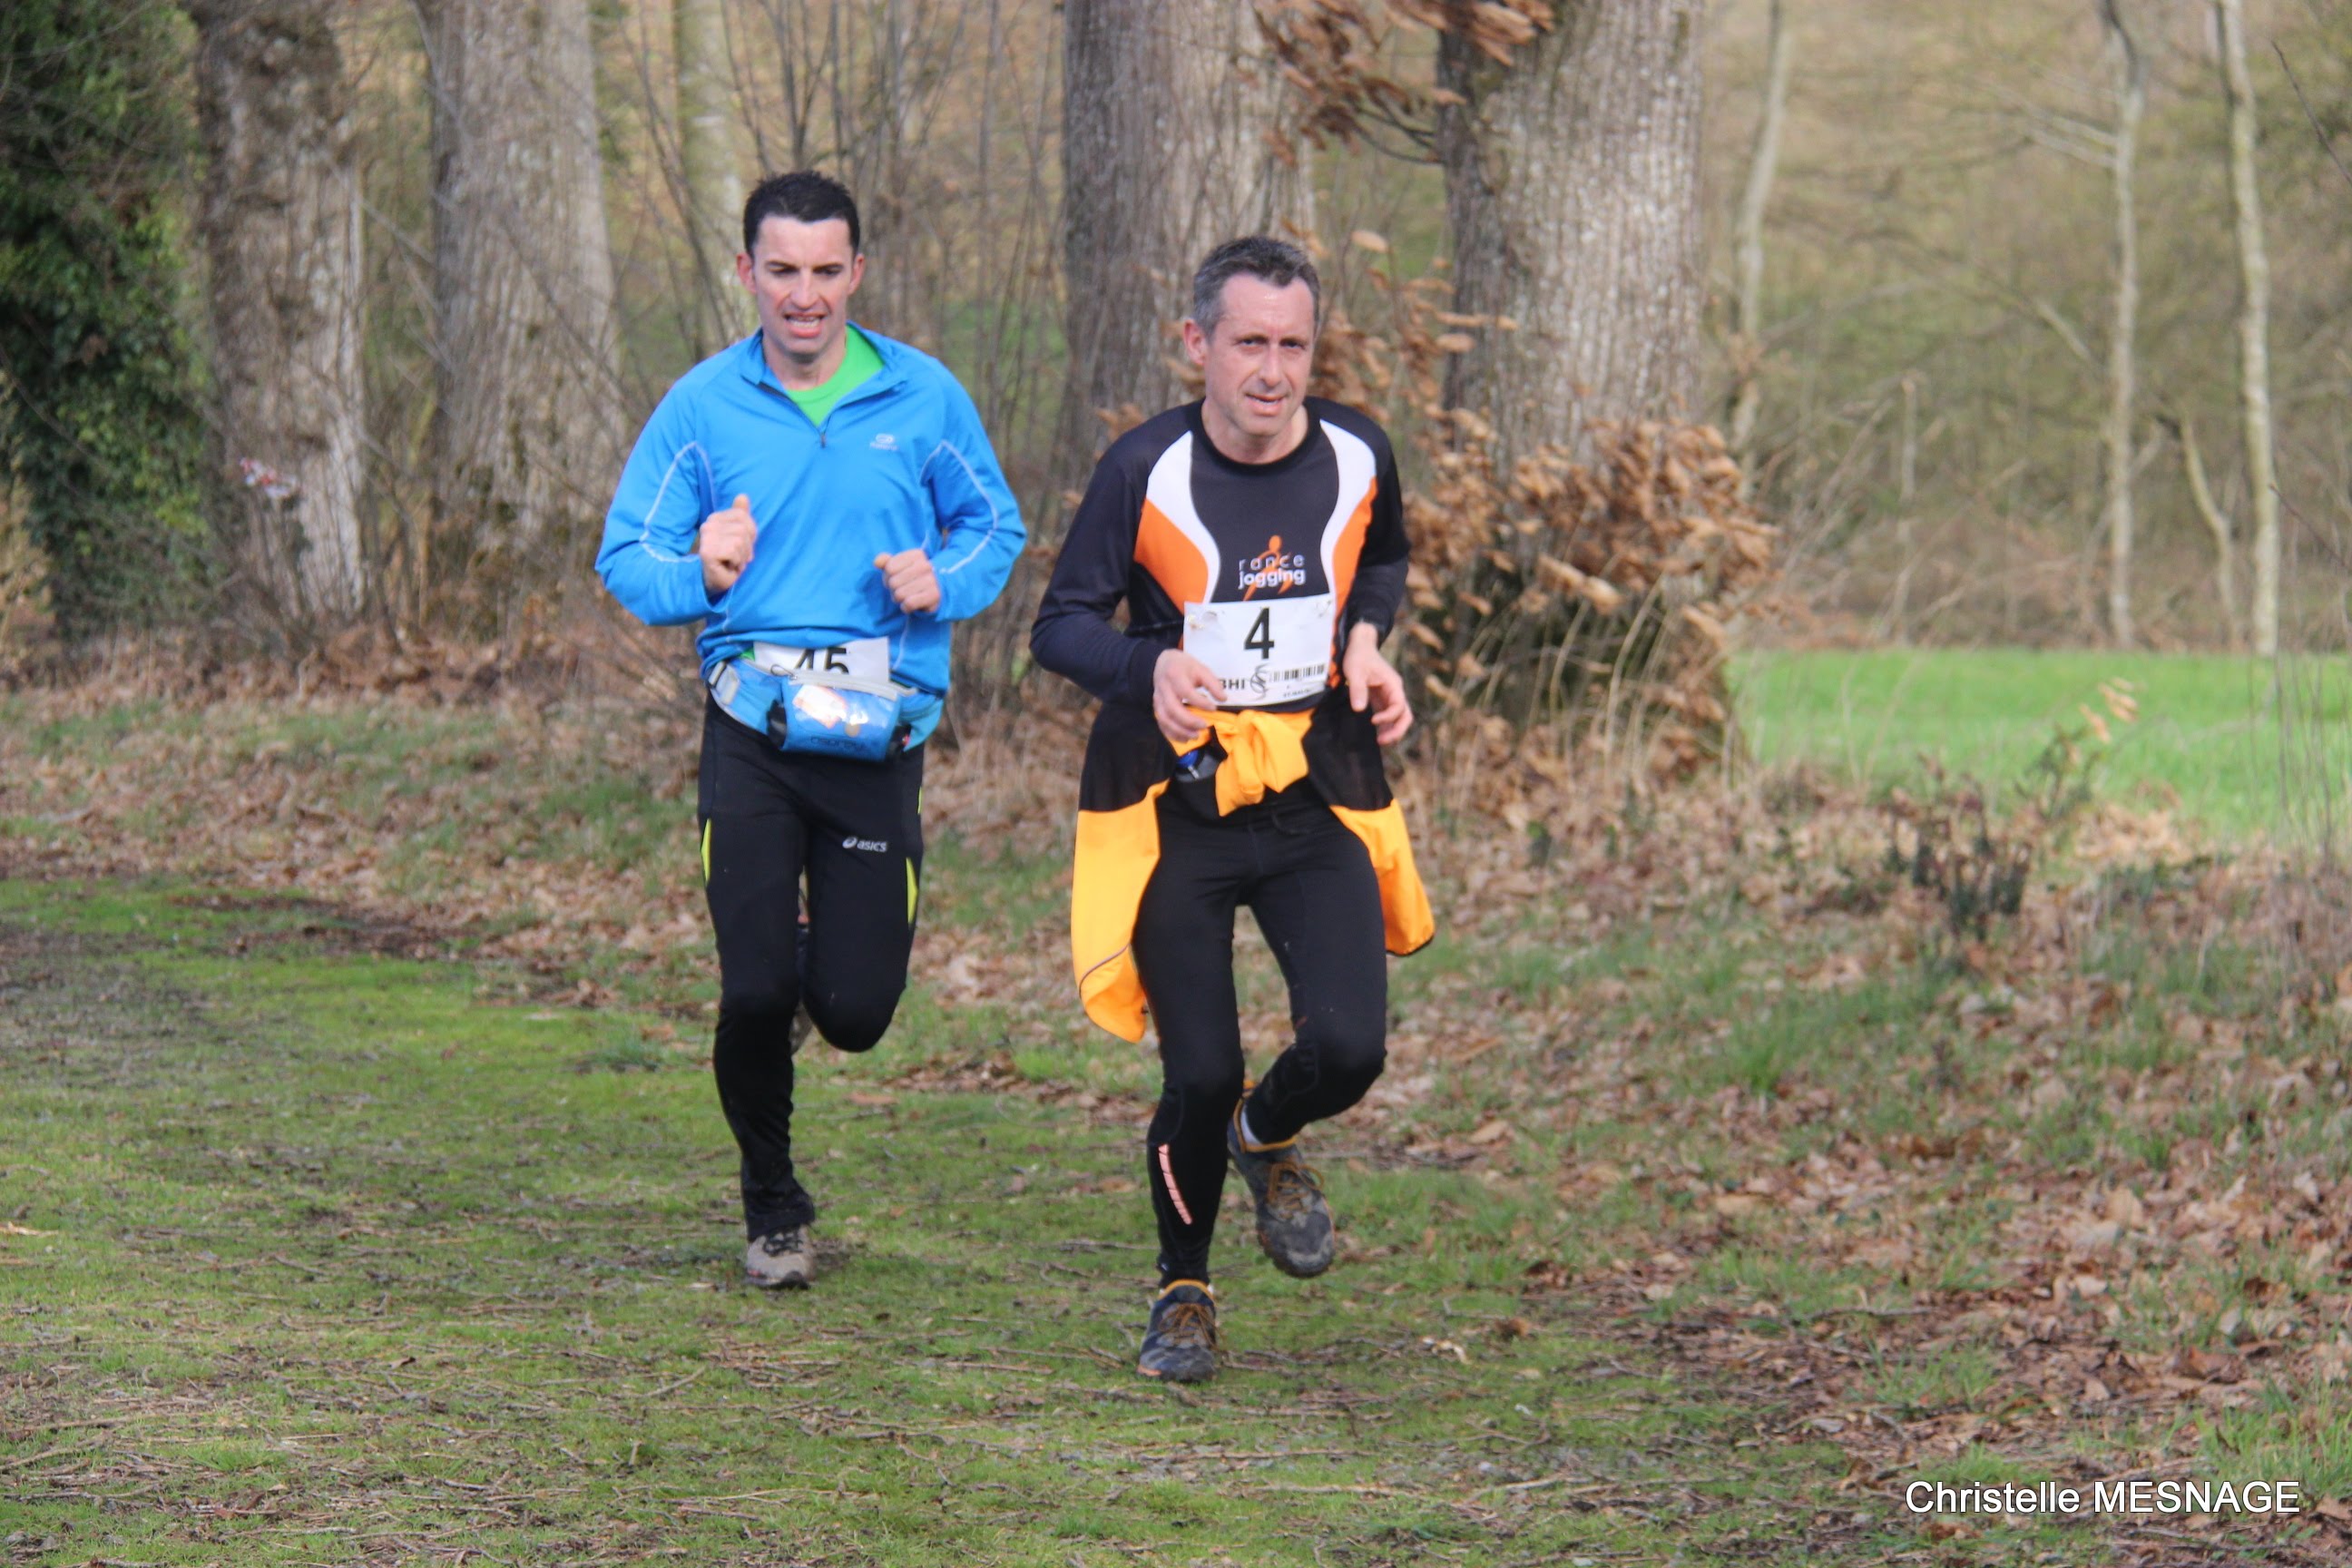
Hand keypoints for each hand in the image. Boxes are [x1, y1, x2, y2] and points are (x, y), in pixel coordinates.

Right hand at [699, 494, 755, 594]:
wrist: (715, 581)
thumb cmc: (729, 559)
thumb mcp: (739, 535)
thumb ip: (741, 516)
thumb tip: (742, 496)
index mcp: (716, 518)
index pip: (743, 516)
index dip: (750, 534)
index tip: (741, 546)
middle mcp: (709, 524)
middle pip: (744, 529)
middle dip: (746, 547)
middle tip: (737, 557)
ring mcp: (707, 537)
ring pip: (740, 541)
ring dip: (741, 557)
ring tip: (733, 562)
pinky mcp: (707, 550)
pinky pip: (733, 552)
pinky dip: (736, 563)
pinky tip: (728, 567)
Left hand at [874, 549, 939, 612]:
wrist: (938, 590)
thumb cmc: (913, 578)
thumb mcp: (900, 566)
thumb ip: (886, 562)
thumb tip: (876, 562)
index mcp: (916, 555)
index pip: (889, 568)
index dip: (887, 577)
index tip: (896, 579)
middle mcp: (925, 565)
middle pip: (893, 582)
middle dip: (893, 590)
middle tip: (901, 590)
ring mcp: (931, 580)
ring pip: (900, 594)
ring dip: (899, 599)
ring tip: (906, 596)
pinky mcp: (934, 595)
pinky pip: (909, 603)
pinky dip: (906, 607)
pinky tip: (911, 605)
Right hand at [1152, 648, 1224, 743]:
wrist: (1163, 663)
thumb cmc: (1185, 667)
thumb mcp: (1201, 669)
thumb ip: (1212, 683)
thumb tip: (1223, 699)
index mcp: (1175, 676)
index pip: (1186, 692)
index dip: (1200, 702)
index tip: (1213, 708)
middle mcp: (1164, 689)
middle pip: (1172, 709)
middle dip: (1188, 721)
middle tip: (1204, 726)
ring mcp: (1158, 700)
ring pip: (1164, 719)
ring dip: (1179, 731)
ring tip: (1196, 736)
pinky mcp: (1156, 708)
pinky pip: (1161, 724)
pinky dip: (1172, 734)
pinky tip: (1185, 739)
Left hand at [1343, 623, 1412, 744]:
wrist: (1359, 645)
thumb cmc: (1358, 656)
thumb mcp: (1355, 671)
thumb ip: (1358, 689)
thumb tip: (1360, 709)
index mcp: (1393, 684)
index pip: (1398, 706)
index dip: (1388, 716)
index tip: (1372, 720)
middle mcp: (1395, 691)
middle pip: (1405, 715)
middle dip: (1397, 730)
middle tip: (1382, 741)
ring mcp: (1389, 696)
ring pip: (1398, 718)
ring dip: (1392, 731)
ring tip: (1379, 742)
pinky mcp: (1380, 699)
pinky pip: (1387, 716)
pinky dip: (1384, 726)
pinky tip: (1375, 736)